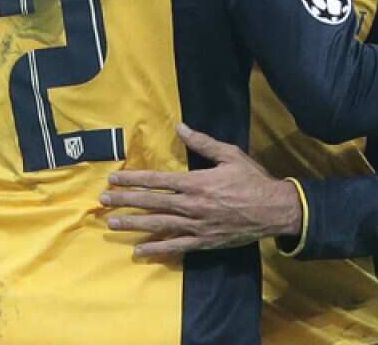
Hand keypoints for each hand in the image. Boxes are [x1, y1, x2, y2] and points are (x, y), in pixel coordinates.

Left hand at [101, 124, 302, 258]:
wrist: (274, 210)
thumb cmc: (253, 180)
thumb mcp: (230, 155)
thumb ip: (203, 143)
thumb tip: (181, 128)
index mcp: (196, 182)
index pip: (157, 180)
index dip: (134, 179)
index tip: (114, 178)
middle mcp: (192, 205)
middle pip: (152, 202)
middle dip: (125, 200)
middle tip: (103, 200)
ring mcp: (196, 226)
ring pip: (158, 224)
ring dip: (133, 223)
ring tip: (112, 223)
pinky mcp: (203, 241)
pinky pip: (175, 246)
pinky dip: (156, 249)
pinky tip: (139, 250)